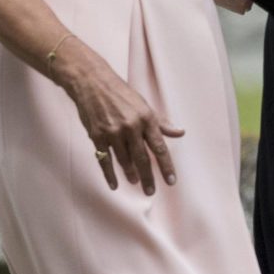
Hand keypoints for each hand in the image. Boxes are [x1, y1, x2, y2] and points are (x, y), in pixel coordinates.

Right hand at [59, 49, 184, 194]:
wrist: (93, 82)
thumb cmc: (121, 93)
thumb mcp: (144, 104)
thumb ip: (161, 122)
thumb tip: (180, 132)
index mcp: (146, 118)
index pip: (159, 147)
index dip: (166, 166)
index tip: (171, 181)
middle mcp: (131, 126)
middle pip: (143, 158)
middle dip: (148, 177)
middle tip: (151, 191)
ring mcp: (113, 132)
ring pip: (125, 161)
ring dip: (131, 174)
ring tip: (136, 183)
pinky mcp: (97, 136)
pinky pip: (105, 160)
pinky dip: (110, 175)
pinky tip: (115, 184)